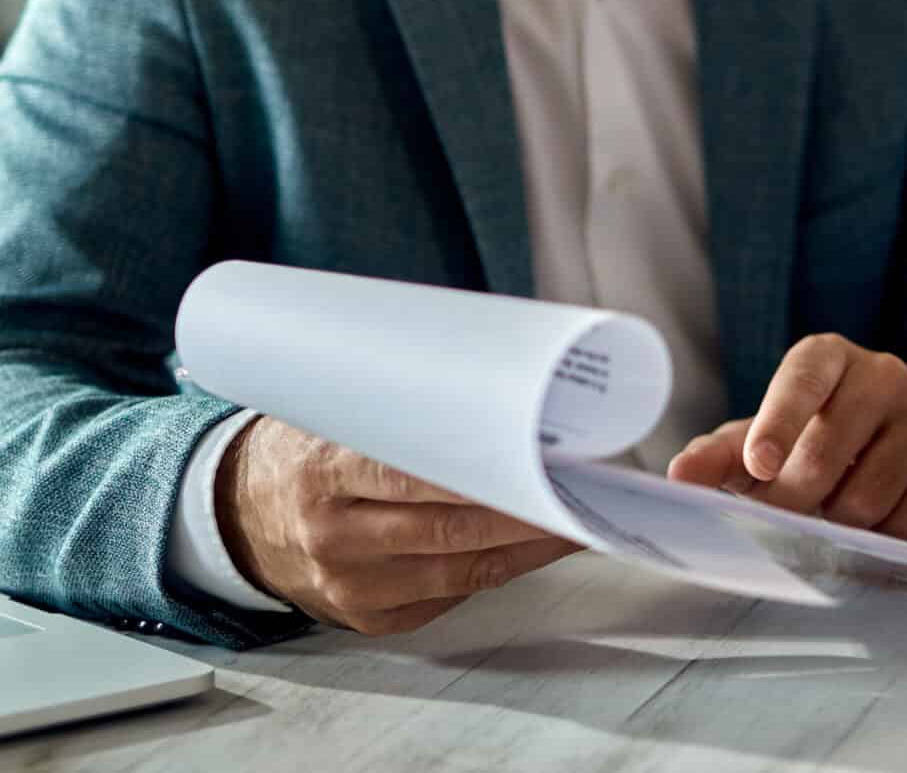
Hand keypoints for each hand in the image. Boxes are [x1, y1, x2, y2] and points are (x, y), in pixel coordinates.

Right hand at [214, 415, 580, 634]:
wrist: (238, 514)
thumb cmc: (306, 450)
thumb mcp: (341, 413)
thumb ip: (407, 405)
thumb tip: (499, 375)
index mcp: (323, 470)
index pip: (417, 475)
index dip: (488, 472)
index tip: (542, 456)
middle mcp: (334, 535)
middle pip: (452, 528)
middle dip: (527, 510)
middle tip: (582, 485)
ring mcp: (351, 584)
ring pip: (462, 569)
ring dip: (529, 544)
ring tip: (577, 514)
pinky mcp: (370, 616)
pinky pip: (452, 595)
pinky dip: (501, 569)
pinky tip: (536, 545)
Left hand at [665, 333, 906, 538]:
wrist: (890, 442)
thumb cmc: (812, 438)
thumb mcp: (762, 440)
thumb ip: (719, 456)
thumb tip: (679, 476)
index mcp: (829, 358)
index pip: (803, 378)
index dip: (779, 421)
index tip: (758, 466)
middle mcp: (882, 374)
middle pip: (828, 451)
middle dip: (794, 500)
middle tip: (785, 517)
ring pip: (868, 496)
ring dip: (839, 522)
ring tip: (835, 509)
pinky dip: (883, 535)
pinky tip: (876, 520)